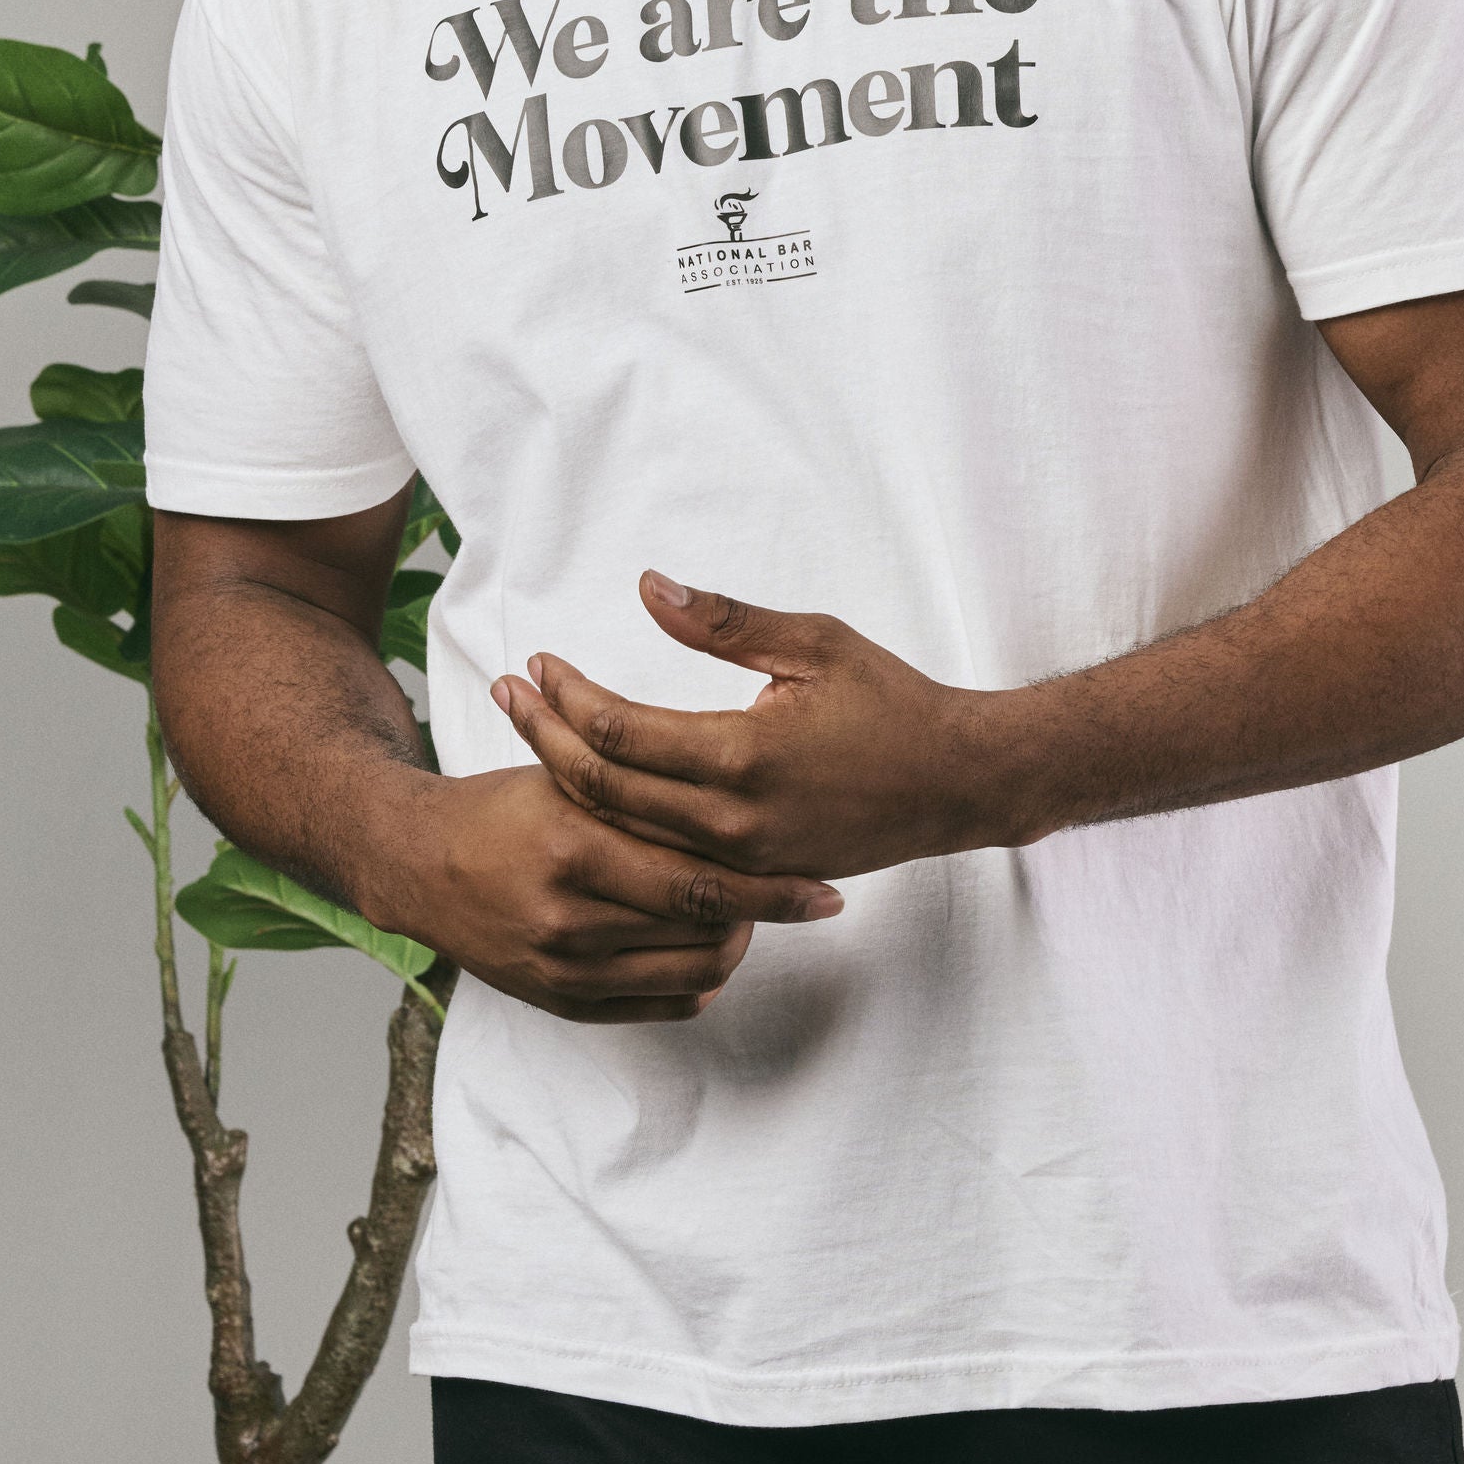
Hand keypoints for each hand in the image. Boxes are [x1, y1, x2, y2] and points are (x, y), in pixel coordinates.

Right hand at [367, 759, 843, 1023]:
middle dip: (769, 918)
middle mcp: (570, 917)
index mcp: (577, 847)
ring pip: (689, 975)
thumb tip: (743, 807)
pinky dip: (698, 982)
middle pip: (704, 932)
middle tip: (810, 898)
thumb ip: (649, 795)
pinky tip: (713, 948)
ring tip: (757, 914)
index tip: (824, 884)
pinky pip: (657, 1007)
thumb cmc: (506, 807)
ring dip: (737, 946)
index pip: (700, 881)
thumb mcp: (573, 781)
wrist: (418, 863)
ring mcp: (563, 968)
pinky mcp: (560, 1002)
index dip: (772, 887)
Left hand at [492, 577, 1019, 881]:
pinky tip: (587, 793)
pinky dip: (614, 826)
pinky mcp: (751, 877)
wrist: (956, 783)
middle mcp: (732, 820)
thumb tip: (646, 586)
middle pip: (605, 789)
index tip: (536, 664)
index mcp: (744, 756)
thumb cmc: (890, 701)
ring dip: (570, 782)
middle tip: (506, 694)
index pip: (622, 733)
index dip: (568, 698)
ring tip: (531, 736)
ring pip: (624, 832)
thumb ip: (723, 621)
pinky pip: (661, 859)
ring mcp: (740, 859)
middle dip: (546, 738)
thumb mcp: (814, 642)